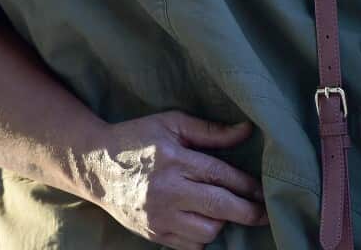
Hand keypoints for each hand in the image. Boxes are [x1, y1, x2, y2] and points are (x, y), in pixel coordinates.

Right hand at [81, 112, 267, 249]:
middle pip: (221, 207)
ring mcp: (159, 217)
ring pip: (209, 231)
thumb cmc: (136, 140)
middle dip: (250, 212)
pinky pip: (192, 245)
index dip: (249, 186)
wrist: (95, 167)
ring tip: (219, 210)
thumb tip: (246, 130)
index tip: (265, 191)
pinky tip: (199, 220)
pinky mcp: (154, 234)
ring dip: (220, 222)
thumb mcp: (170, 124)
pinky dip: (202, 235)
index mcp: (174, 160)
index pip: (222, 176)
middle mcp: (168, 191)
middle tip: (265, 212)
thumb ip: (209, 130)